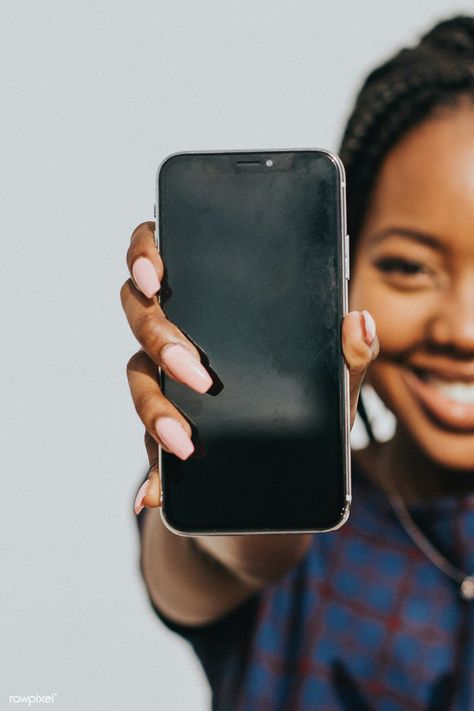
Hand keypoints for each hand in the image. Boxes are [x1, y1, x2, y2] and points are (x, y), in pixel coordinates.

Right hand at [121, 222, 378, 513]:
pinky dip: (151, 473)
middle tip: (196, 372)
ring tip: (184, 442)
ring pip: (138, 379)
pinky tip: (153, 495)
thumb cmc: (301, 414)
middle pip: (140, 315)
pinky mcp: (161, 435)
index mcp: (211, 308)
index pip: (162, 260)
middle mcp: (177, 337)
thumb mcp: (331, 386)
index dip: (145, 254)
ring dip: (155, 409)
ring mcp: (164, 384)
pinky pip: (145, 448)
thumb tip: (358, 320)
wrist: (281, 481)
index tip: (158, 275)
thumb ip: (347, 355)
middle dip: (159, 337)